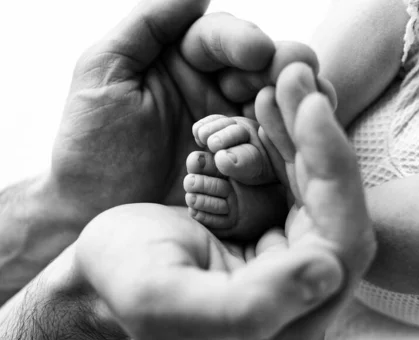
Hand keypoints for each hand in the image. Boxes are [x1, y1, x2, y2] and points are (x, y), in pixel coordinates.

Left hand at [49, 0, 318, 222]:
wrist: (90, 212)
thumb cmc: (91, 145)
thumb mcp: (104, 72)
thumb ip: (148, 25)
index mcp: (182, 63)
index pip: (220, 39)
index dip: (241, 41)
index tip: (257, 52)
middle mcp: (213, 94)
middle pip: (261, 71)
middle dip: (283, 69)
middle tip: (299, 72)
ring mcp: (232, 134)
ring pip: (276, 110)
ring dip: (293, 106)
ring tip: (306, 107)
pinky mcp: (242, 173)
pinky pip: (273, 156)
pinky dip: (286, 148)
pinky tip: (294, 147)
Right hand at [73, 78, 374, 339]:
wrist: (101, 266)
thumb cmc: (121, 282)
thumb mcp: (164, 302)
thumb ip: (248, 307)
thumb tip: (328, 273)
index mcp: (284, 330)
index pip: (340, 245)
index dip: (336, 173)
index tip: (310, 107)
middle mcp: (302, 301)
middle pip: (340, 212)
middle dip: (320, 140)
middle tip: (294, 79)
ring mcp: (294, 268)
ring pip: (323, 192)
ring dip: (305, 134)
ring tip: (283, 83)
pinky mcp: (280, 240)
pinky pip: (300, 184)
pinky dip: (289, 142)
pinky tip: (272, 108)